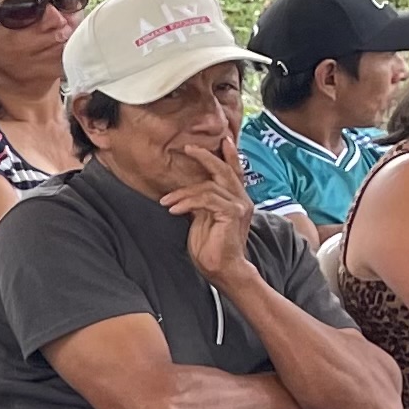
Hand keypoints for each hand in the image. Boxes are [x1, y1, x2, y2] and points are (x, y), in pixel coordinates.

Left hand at [164, 152, 257, 288]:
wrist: (223, 269)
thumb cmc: (211, 247)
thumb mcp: (203, 218)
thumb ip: (202, 203)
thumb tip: (189, 191)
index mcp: (236, 199)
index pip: (234, 172)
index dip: (229, 155)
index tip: (222, 140)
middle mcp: (241, 199)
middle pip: (224, 170)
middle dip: (206, 156)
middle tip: (188, 148)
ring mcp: (239, 205)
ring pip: (208, 187)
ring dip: (182, 193)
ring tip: (166, 202)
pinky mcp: (232, 213)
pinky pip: (206, 199)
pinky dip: (187, 202)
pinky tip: (174, 210)